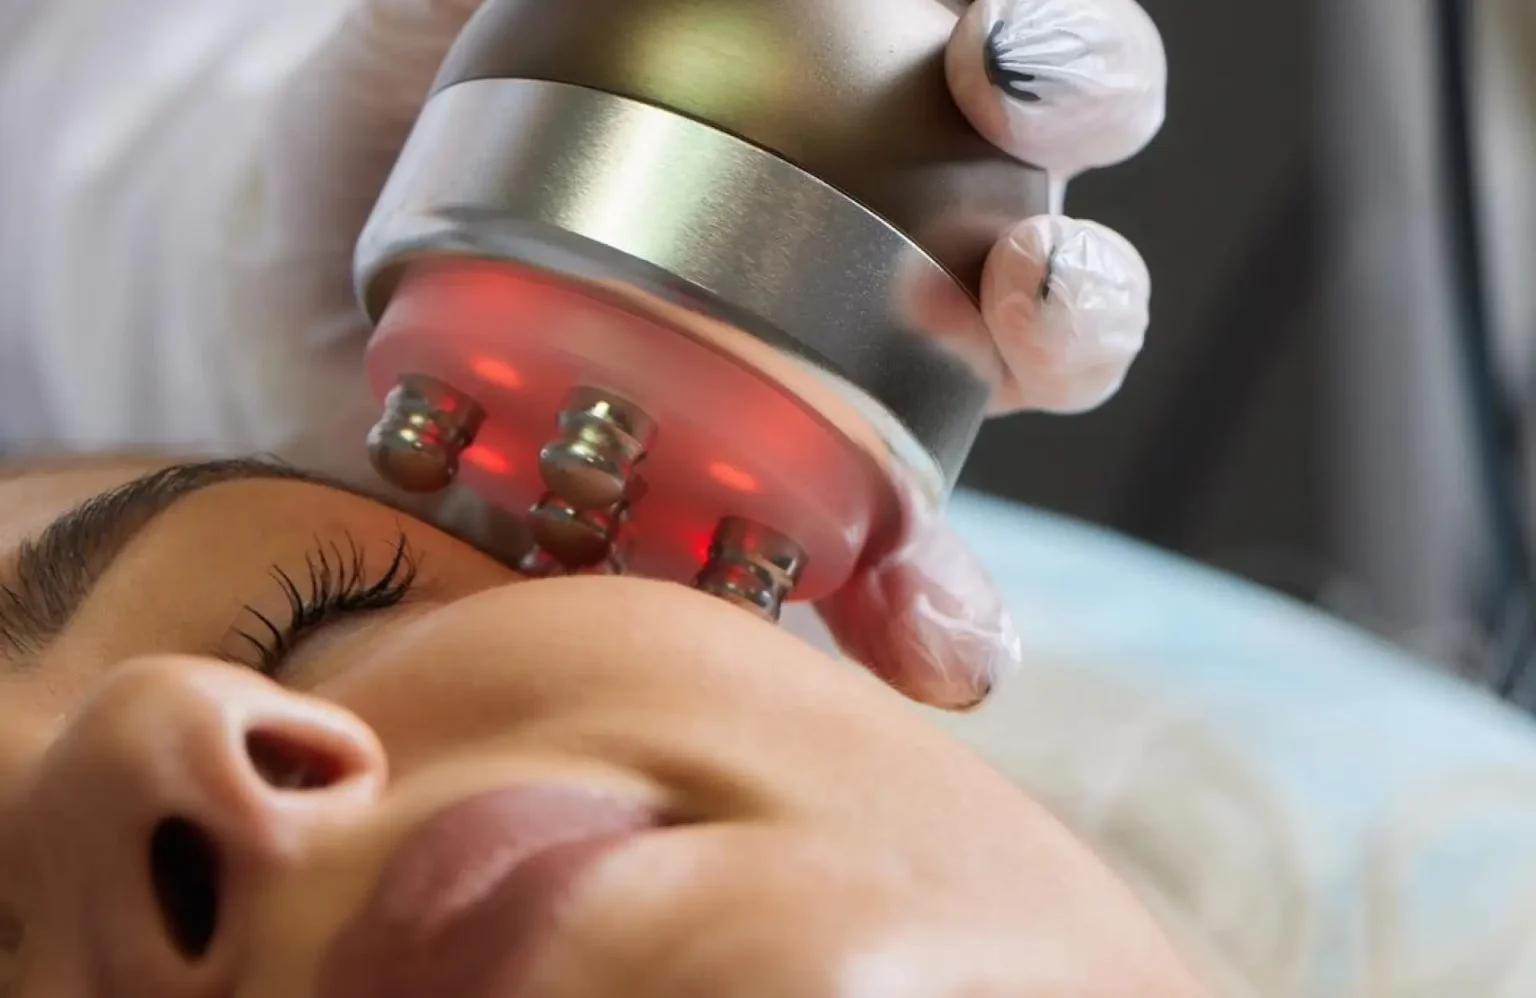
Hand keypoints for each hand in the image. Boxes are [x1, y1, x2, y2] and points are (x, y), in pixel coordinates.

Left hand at [259, 0, 1165, 709]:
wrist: (298, 320)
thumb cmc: (384, 138)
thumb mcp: (422, 22)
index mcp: (856, 112)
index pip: (1013, 71)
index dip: (1056, 61)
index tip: (994, 66)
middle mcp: (887, 264)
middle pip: (1050, 282)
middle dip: (1076, 291)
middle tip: (1024, 284)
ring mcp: (845, 420)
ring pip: (975, 488)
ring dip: (1008, 516)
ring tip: (968, 554)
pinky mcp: (780, 545)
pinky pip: (880, 594)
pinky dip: (909, 629)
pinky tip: (906, 659)